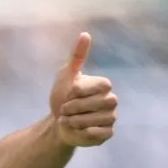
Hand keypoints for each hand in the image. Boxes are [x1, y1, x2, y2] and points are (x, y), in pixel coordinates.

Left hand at [49, 32, 117, 146]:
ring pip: (100, 119)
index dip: (81, 91)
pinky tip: (75, 129)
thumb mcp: (65, 75)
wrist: (56, 122)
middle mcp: (111, 101)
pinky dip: (83, 132)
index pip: (102, 85)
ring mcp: (111, 117)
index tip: (69, 93)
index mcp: (103, 86)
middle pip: (102, 103)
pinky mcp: (107, 133)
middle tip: (63, 109)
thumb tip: (85, 34)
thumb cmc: (62, 97)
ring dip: (76, 120)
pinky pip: (101, 134)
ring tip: (67, 119)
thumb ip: (77, 56)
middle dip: (76, 107)